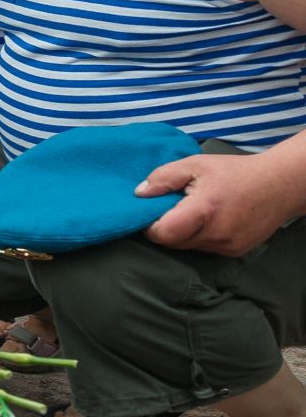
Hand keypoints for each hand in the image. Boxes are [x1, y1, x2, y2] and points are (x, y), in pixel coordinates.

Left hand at [140, 151, 305, 255]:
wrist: (278, 186)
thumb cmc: (234, 172)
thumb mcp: (195, 165)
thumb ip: (163, 177)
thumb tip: (139, 194)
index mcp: (204, 211)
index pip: (164, 233)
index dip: (150, 226)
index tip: (148, 212)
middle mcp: (216, 234)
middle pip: (174, 242)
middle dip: (165, 228)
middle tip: (169, 208)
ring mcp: (227, 246)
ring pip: (188, 246)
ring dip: (182, 233)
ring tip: (190, 211)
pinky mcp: (234, 252)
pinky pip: (204, 248)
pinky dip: (199, 236)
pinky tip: (207, 219)